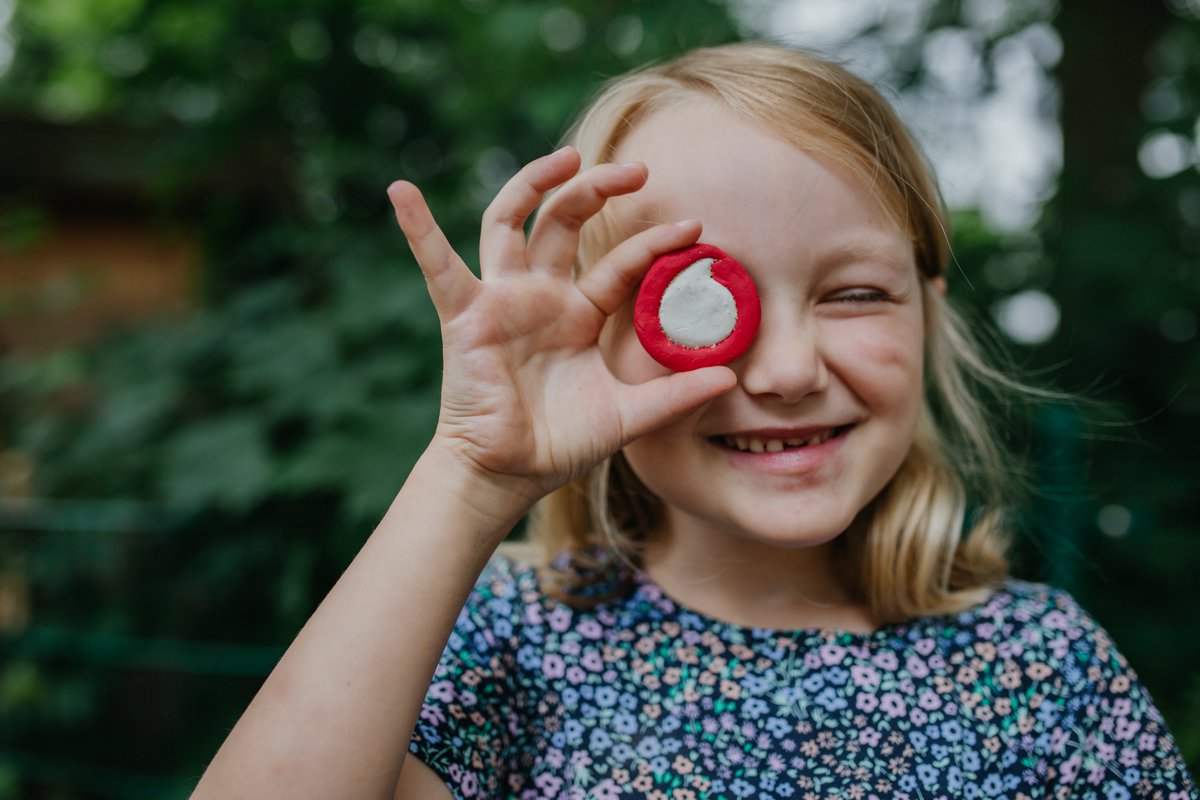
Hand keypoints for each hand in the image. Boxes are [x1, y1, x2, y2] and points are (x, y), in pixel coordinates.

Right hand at [387, 146, 735, 502]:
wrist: (508, 475)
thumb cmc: (562, 444)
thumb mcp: (628, 416)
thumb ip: (675, 394)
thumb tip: (733, 379)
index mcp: (578, 313)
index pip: (619, 264)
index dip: (654, 244)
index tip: (695, 231)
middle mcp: (540, 296)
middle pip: (565, 222)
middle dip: (598, 190)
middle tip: (638, 170)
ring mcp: (501, 299)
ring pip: (510, 222)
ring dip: (533, 184)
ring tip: (566, 158)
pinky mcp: (465, 315)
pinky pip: (436, 265)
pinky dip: (417, 228)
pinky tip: (401, 191)